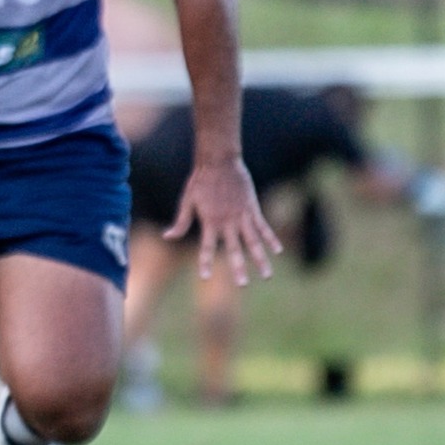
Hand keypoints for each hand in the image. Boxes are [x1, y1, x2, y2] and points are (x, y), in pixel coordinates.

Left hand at [166, 157, 281, 286]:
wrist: (219, 160)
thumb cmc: (200, 180)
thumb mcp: (187, 201)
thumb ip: (181, 222)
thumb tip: (167, 237)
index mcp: (209, 221)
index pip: (206, 247)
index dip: (205, 262)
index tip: (204, 277)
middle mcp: (227, 222)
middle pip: (233, 249)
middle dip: (238, 267)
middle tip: (243, 284)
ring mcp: (242, 216)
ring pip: (253, 242)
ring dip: (260, 259)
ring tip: (267, 275)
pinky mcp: (252, 208)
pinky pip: (263, 227)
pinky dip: (271, 239)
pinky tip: (278, 251)